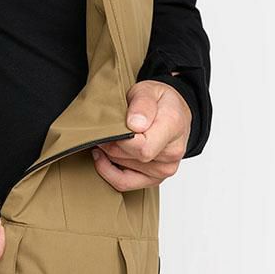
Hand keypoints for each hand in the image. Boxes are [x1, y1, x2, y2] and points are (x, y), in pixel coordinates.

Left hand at [91, 76, 191, 190]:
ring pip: (123, 169)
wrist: (174, 112)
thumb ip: (142, 104)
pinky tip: (101, 157)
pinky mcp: (155, 179)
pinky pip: (125, 183)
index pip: (143, 146)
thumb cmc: (159, 100)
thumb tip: (135, 124)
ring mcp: (165, 169)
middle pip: (129, 157)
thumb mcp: (149, 90)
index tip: (108, 126)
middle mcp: (172, 153)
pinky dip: (108, 172)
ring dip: (109, 154)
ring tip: (105, 137)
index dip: (120, 139)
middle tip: (100, 128)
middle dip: (109, 142)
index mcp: (172, 127)